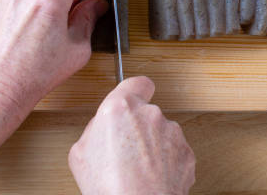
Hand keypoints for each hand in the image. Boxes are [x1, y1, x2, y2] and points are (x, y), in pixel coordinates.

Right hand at [69, 77, 195, 194]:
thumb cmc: (109, 186)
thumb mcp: (80, 153)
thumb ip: (95, 129)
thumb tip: (102, 129)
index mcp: (121, 107)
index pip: (136, 82)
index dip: (135, 91)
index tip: (132, 99)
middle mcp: (150, 114)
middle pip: (146, 112)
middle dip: (138, 127)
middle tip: (125, 151)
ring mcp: (171, 132)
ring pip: (161, 133)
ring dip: (153, 146)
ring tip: (138, 170)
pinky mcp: (186, 152)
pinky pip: (174, 152)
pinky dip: (166, 162)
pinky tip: (152, 177)